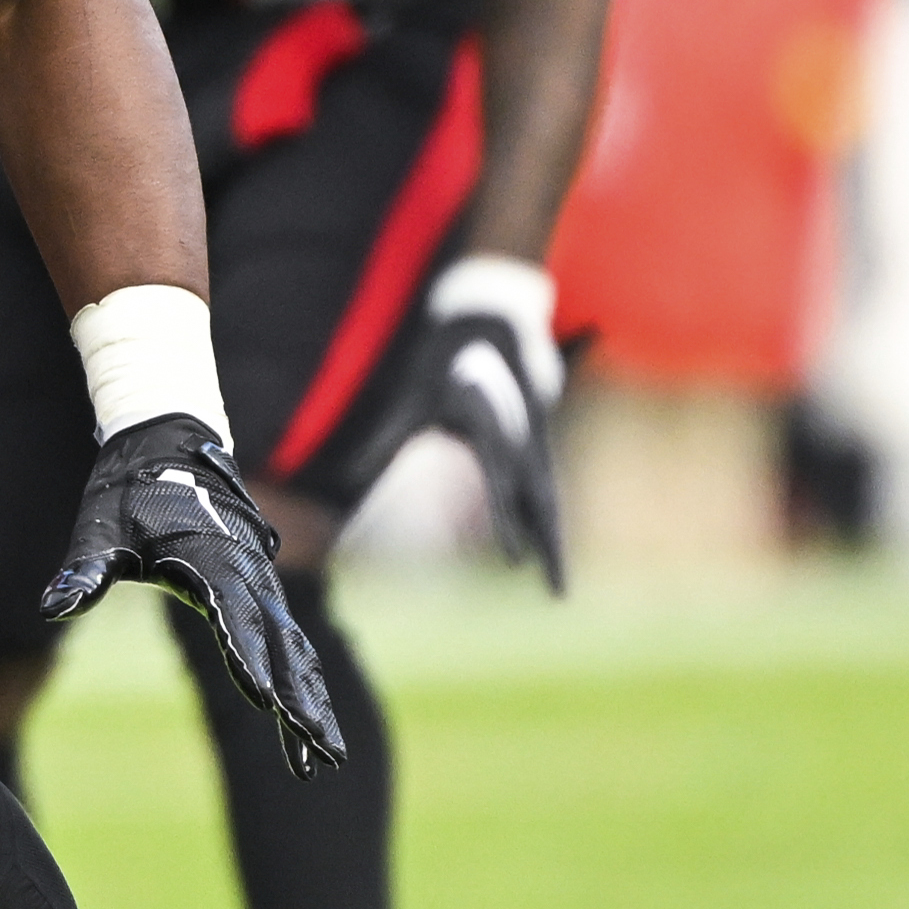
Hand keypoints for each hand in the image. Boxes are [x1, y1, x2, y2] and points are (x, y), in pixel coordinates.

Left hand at [35, 413, 346, 775]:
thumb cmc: (128, 491)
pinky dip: (301, 681)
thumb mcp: (100, 529)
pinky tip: (309, 717)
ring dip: (310, 702)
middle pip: (280, 649)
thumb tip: (52, 606)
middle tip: (320, 756)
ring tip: (324, 758)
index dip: (249, 662)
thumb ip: (83, 571)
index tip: (268, 704)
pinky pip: (288, 642)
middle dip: (300, 703)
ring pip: (293, 651)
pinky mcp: (259, 588)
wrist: (167, 444)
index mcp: (210, 560)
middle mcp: (246, 574)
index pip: (234, 621)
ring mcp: (259, 582)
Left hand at [400, 253, 564, 594]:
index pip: (499, 485)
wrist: (493, 313)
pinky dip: (545, 520)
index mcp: (492, 425)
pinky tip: (543, 551)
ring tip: (556, 587)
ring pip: (548, 498)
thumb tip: (352, 477)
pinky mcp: (537, 441)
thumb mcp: (412, 392)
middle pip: (541, 502)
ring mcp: (535, 440)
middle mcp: (522, 437)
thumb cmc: (445, 352)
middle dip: (549, 548)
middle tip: (556, 594)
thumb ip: (388, 437)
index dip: (504, 524)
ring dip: (552, 541)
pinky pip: (544, 487)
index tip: (510, 561)